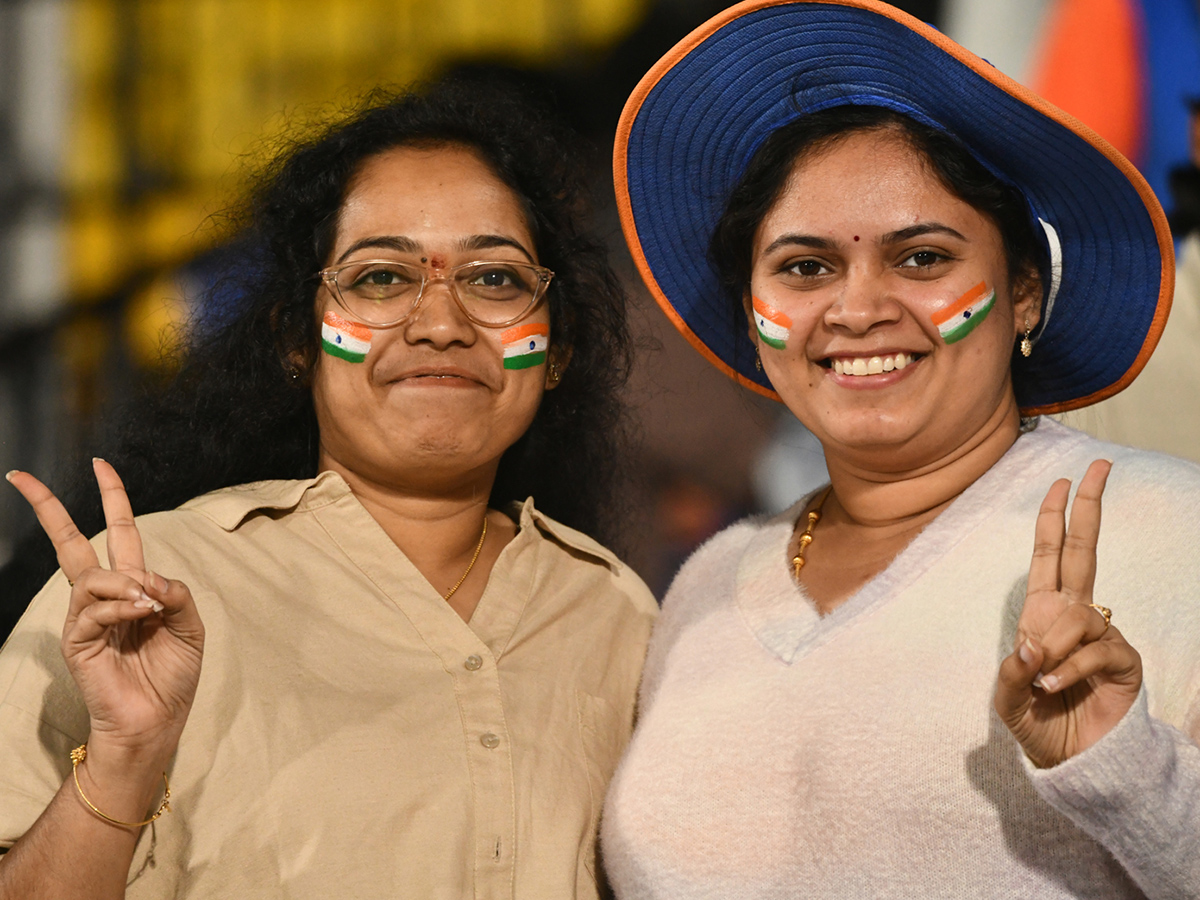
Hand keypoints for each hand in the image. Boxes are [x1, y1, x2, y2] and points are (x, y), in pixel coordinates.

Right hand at [6, 460, 203, 761]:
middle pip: (72, 543)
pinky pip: (93, 609)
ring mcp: (86, 618)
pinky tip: (139, 617)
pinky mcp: (76, 641)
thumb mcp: (190, 626)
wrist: (157, 720)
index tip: (100, 464)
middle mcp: (104, 598)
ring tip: (148, 607)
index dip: (111, 499)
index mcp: (133, 588)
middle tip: (23, 478)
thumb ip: (176, 593)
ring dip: (125, 585)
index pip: (117, 534)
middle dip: (51, 509)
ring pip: (93, 577)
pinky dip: (121, 607)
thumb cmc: (173, 675)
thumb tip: (148, 577)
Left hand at [994, 459, 1141, 768]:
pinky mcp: (1123, 661)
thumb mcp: (1007, 697)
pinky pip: (1095, 650)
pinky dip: (1070, 669)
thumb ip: (1011, 673)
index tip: (1062, 481)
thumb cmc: (1037, 722)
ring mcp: (1102, 635)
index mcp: (1043, 613)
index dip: (1054, 519)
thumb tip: (1028, 645)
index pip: (1050, 555)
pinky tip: (1056, 688)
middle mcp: (1074, 615)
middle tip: (1099, 466)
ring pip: (1078, 616)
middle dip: (1089, 507)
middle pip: (1085, 550)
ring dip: (1054, 648)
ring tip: (1044, 682)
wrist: (1072, 761)